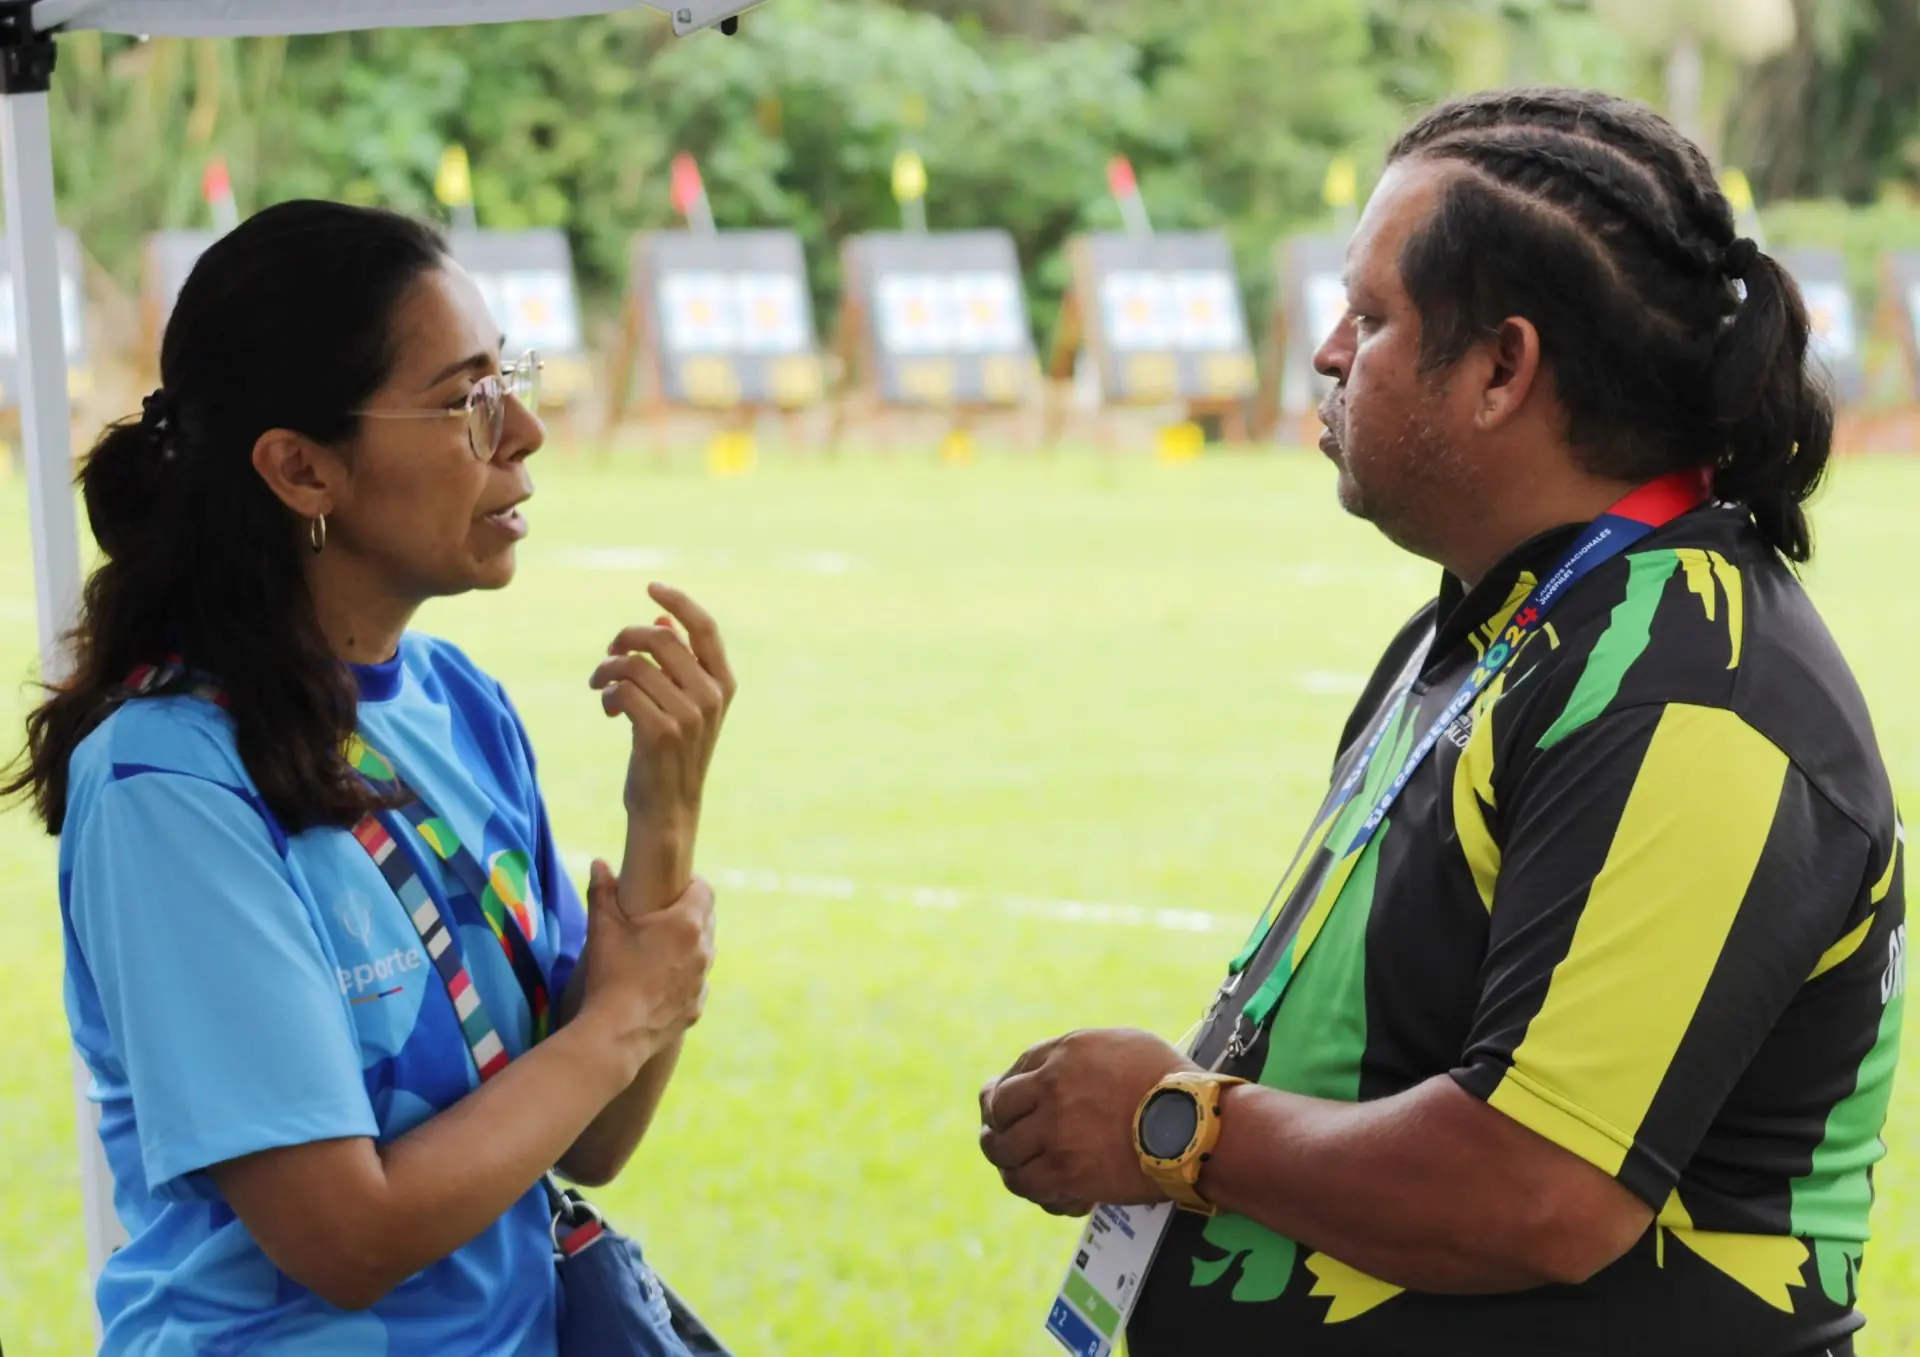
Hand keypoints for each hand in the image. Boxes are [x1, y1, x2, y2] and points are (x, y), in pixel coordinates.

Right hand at [575, 860, 716, 1074]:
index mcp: (687, 924)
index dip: (692, 884)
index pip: (705, 890)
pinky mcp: (697, 1007)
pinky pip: (697, 983)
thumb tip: (599, 862)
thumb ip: (602, 890)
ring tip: (661, 949)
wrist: (616, 1033)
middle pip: (707, 920)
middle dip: (690, 913)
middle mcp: (703, 950)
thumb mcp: (602, 927)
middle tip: (663, 916)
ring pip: (704, 953)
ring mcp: (702, 981)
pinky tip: (661, 982)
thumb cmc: (610, 973)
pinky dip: (685, 978)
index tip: (674, 886)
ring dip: (689, 947)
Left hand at [591, 583, 736, 914]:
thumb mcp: (682, 704)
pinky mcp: (660, 732)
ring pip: (635, 664)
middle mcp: (711, 697)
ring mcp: (688, 715)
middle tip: (608, 655)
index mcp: (724, 684)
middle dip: (624, 639)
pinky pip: (622, 690)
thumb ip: (678, 664)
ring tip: (600, 686)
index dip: (678, 602)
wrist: (667, 808)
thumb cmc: (671, 751)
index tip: (651, 587)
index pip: (705, 627)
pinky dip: (607, 695)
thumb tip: (662, 624)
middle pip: (660, 639)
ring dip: (608, 670)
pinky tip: (608, 710)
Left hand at [979, 1029, 1197, 1214]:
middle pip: (998, 1110)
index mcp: (1065, 1053)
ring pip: (1004, 1151)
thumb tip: (1063, 1068)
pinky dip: (1035, 1190)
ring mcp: (1054, 1132)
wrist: (1194, 1125)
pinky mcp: (1065, 1172)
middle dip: (996, 1124)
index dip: (1005, 1093)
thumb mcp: (1123, 1045)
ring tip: (1016, 1168)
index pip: (1015, 1073)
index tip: (1005, 1106)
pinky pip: (1029, 1185)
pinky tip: (1050, 1192)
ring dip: (1007, 1161)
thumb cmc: (1171, 1081)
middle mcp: (1051, 1088)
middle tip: (1000, 1137)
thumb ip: (1083, 1057)